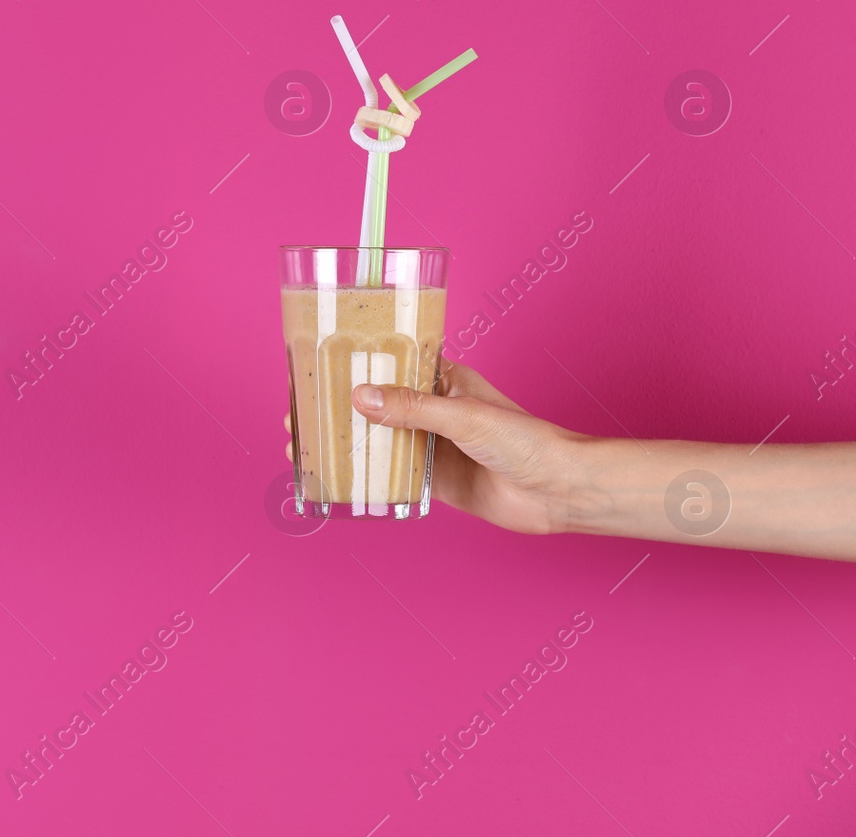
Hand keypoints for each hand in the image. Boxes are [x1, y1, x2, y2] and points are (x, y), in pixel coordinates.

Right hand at [286, 362, 587, 534]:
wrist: (558, 491)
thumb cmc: (526, 440)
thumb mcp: (463, 417)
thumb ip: (412, 408)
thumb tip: (360, 397)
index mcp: (441, 379)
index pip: (387, 364)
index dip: (349, 367)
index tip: (314, 372)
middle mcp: (431, 409)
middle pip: (372, 404)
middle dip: (334, 409)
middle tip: (297, 418)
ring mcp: (430, 444)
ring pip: (375, 439)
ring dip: (342, 443)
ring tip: (303, 448)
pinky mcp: (431, 479)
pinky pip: (388, 474)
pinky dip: (360, 475)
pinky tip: (334, 478)